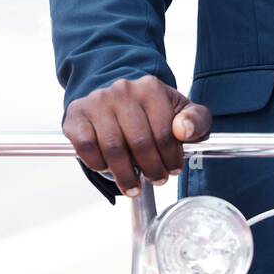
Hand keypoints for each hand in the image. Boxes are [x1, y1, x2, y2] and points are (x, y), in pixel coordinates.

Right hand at [62, 75, 211, 196]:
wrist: (117, 97)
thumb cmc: (152, 109)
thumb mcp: (181, 111)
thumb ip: (196, 120)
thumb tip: (185, 132)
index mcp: (150, 88)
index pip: (165, 133)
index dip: (171, 158)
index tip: (174, 169)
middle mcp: (122, 91)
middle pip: (139, 143)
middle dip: (151, 170)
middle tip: (156, 180)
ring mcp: (97, 102)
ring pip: (113, 149)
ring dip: (125, 174)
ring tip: (134, 184)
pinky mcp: (77, 115)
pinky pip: (86, 148)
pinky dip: (99, 164)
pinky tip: (109, 167)